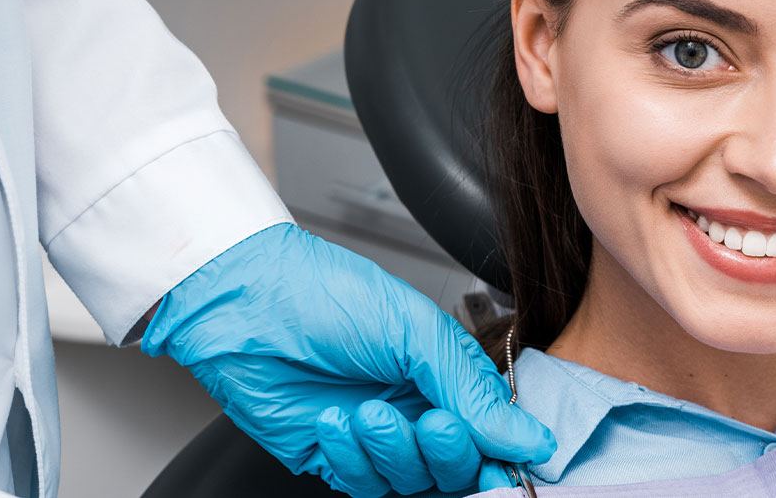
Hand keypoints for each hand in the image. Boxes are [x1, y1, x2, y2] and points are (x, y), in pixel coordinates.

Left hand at [141, 223, 553, 496]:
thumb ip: (473, 390)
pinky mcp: (332, 456)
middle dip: (450, 451)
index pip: (491, 428)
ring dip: (396, 451)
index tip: (511, 461)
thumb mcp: (416, 332)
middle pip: (457, 463)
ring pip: (411, 479)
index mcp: (443, 372)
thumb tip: (529, 439)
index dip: (502, 449)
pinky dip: (354, 459)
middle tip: (434, 424)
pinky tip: (336, 422)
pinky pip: (363, 483)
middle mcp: (414, 405)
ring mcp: (374, 434)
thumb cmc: (327, 295)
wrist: (245, 302)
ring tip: (371, 411)